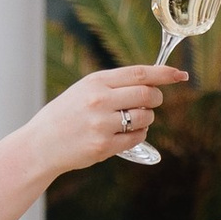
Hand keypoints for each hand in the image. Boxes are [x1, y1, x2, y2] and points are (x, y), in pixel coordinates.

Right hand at [27, 65, 185, 177]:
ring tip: (132, 120)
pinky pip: (137, 138)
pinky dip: (138, 135)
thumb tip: (151, 81)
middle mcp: (99, 101)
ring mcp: (102, 124)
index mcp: (95, 82)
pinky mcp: (104, 146)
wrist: (40, 144)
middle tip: (152, 102)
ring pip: (145, 117)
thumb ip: (113, 85)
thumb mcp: (83, 90)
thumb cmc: (65, 115)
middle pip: (147, 94)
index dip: (164, 73)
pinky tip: (125, 134)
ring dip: (147, 118)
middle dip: (156, 98)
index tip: (180, 75)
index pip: (140, 73)